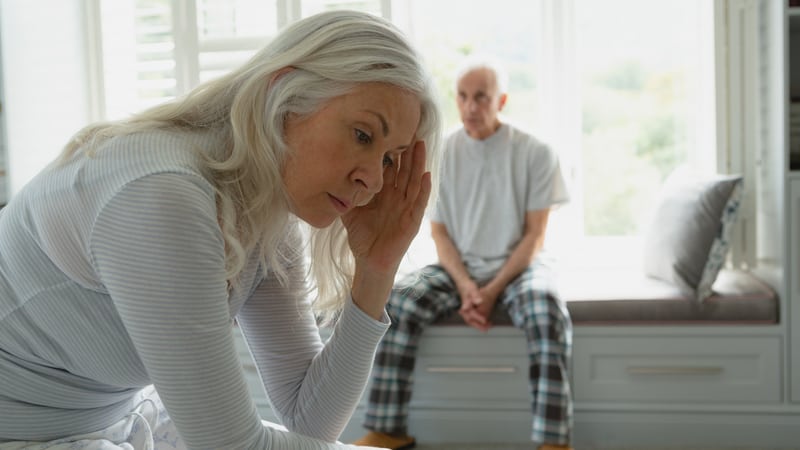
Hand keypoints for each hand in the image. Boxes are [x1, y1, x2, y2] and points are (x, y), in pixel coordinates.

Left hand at [342, 140, 430, 274]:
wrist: (368, 263)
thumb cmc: (362, 238)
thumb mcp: (350, 211)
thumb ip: (346, 195)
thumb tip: (330, 178)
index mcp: (385, 194)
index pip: (391, 168)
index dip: (392, 151)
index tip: (390, 131)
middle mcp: (398, 198)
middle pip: (405, 170)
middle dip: (408, 150)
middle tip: (410, 127)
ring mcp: (407, 209)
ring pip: (414, 181)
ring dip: (419, 163)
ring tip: (421, 144)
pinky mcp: (412, 222)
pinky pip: (419, 203)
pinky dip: (424, 190)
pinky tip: (427, 176)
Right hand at [458, 282, 493, 331]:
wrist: (463, 285)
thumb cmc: (468, 287)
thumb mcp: (472, 289)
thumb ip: (475, 295)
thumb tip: (479, 301)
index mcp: (465, 305)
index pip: (471, 314)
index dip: (478, 318)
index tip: (485, 320)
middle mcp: (464, 310)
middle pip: (470, 321)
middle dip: (479, 325)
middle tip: (487, 328)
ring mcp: (466, 311)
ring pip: (472, 321)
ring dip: (479, 325)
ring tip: (489, 326)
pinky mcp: (469, 311)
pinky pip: (473, 319)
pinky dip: (479, 322)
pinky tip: (487, 321)